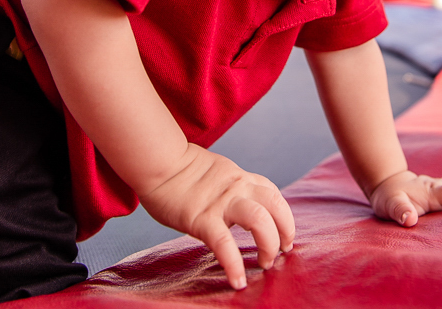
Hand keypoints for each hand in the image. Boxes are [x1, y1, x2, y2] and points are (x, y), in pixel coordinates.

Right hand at [138, 144, 293, 289]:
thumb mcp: (215, 174)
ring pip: (259, 219)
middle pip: (275, 205)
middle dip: (285, 231)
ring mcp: (221, 202)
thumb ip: (229, 188)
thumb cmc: (179, 171)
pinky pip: (225, 244)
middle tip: (281, 252)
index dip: (284, 216)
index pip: (272, 194)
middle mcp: (237, 187)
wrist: (157, 161)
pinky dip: (234, 264)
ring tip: (265, 264)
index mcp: (240, 178)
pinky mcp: (202, 218)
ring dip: (269, 244)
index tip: (285, 234)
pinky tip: (237, 281)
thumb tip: (234, 208)